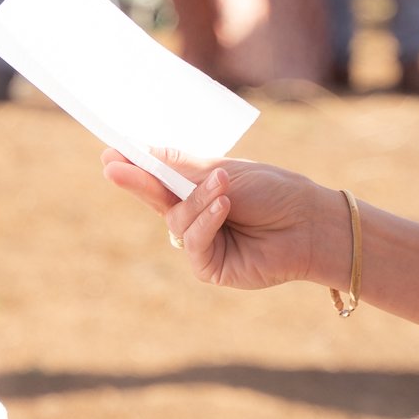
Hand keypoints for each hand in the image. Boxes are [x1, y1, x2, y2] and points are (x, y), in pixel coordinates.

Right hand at [101, 148, 346, 292]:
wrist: (310, 223)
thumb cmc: (273, 191)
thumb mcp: (223, 170)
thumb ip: (180, 167)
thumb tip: (138, 151)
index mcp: (197, 188)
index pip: (158, 177)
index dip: (134, 167)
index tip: (108, 154)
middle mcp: (195, 215)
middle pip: (155, 199)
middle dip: (137, 180)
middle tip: (112, 164)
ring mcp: (202, 243)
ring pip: (176, 221)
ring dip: (198, 201)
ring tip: (224, 186)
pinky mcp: (210, 267)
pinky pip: (194, 243)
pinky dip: (206, 223)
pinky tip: (224, 208)